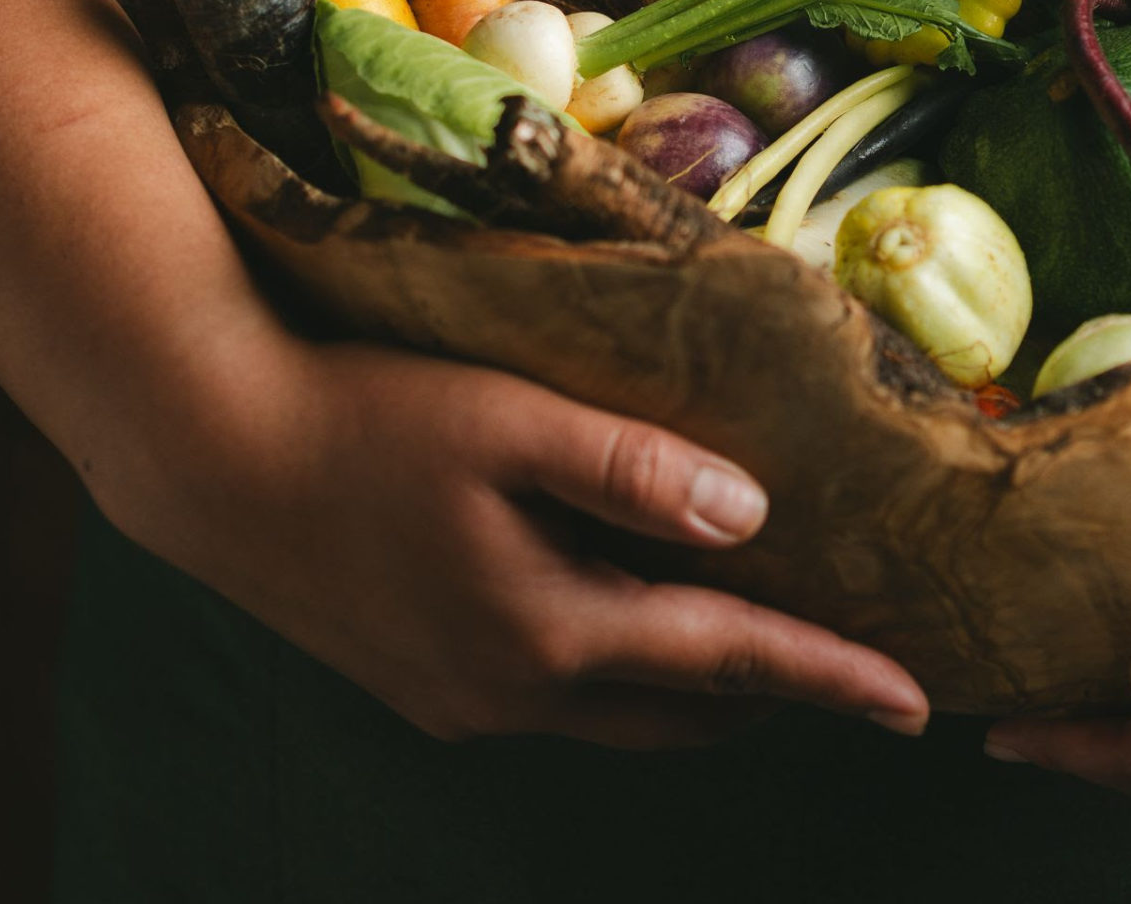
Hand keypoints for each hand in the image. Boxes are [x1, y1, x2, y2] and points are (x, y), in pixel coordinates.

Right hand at [106, 336, 930, 750]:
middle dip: (771, 692)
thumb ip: (633, 468)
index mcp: (550, 631)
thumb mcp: (507, 421)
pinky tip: (625, 612)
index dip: (830, 677)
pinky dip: (619, 669)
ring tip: (755, 631)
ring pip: (616, 714)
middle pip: (681, 711)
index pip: (728, 662)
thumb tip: (752, 516)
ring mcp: (461, 701)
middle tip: (848, 656)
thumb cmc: (364, 417)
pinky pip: (555, 697)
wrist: (211, 458)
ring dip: (692, 684)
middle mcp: (513, 691)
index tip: (919, 701)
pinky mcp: (422, 686)